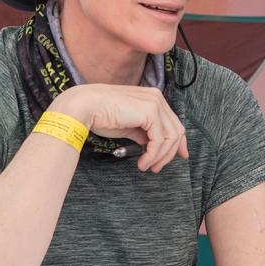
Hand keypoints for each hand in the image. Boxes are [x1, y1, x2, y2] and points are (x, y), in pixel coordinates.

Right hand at [49, 85, 188, 172]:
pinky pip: (159, 140)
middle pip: (176, 130)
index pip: (174, 122)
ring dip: (160, 157)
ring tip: (147, 167)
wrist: (84, 107)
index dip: (178, 142)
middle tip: (156, 168)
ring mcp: (155, 103)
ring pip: (170, 137)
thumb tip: (154, 147)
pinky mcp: (150, 112)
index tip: (180, 157)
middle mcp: (156, 97)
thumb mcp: (129, 126)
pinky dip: (153, 155)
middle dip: (170, 153)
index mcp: (152, 98)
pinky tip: (142, 162)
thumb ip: (144, 133)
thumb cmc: (101, 115)